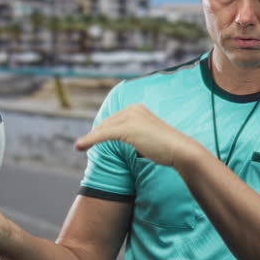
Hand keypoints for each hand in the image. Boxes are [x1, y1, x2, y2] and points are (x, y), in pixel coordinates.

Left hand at [74, 103, 198, 167]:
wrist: (179, 150)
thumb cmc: (166, 148)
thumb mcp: (148, 136)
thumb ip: (136, 134)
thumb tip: (128, 140)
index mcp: (137, 108)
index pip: (114, 119)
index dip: (101, 130)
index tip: (92, 139)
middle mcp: (133, 109)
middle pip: (106, 123)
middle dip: (94, 134)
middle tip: (82, 144)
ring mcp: (130, 117)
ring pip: (103, 129)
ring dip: (89, 138)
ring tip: (79, 147)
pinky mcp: (127, 128)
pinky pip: (103, 135)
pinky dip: (90, 140)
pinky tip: (80, 146)